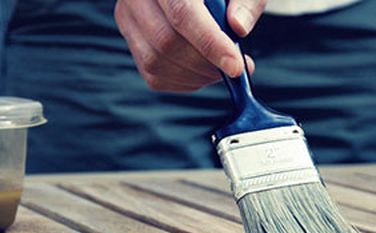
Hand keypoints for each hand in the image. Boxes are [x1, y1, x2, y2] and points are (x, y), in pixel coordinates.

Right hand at [115, 0, 265, 91]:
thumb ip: (246, 2)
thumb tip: (238, 28)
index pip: (182, 12)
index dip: (210, 43)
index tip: (235, 66)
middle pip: (166, 41)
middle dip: (206, 64)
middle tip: (235, 68)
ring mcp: (129, 18)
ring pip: (157, 62)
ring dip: (196, 76)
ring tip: (221, 67)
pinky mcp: (132, 41)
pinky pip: (154, 75)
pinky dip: (185, 82)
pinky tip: (204, 70)